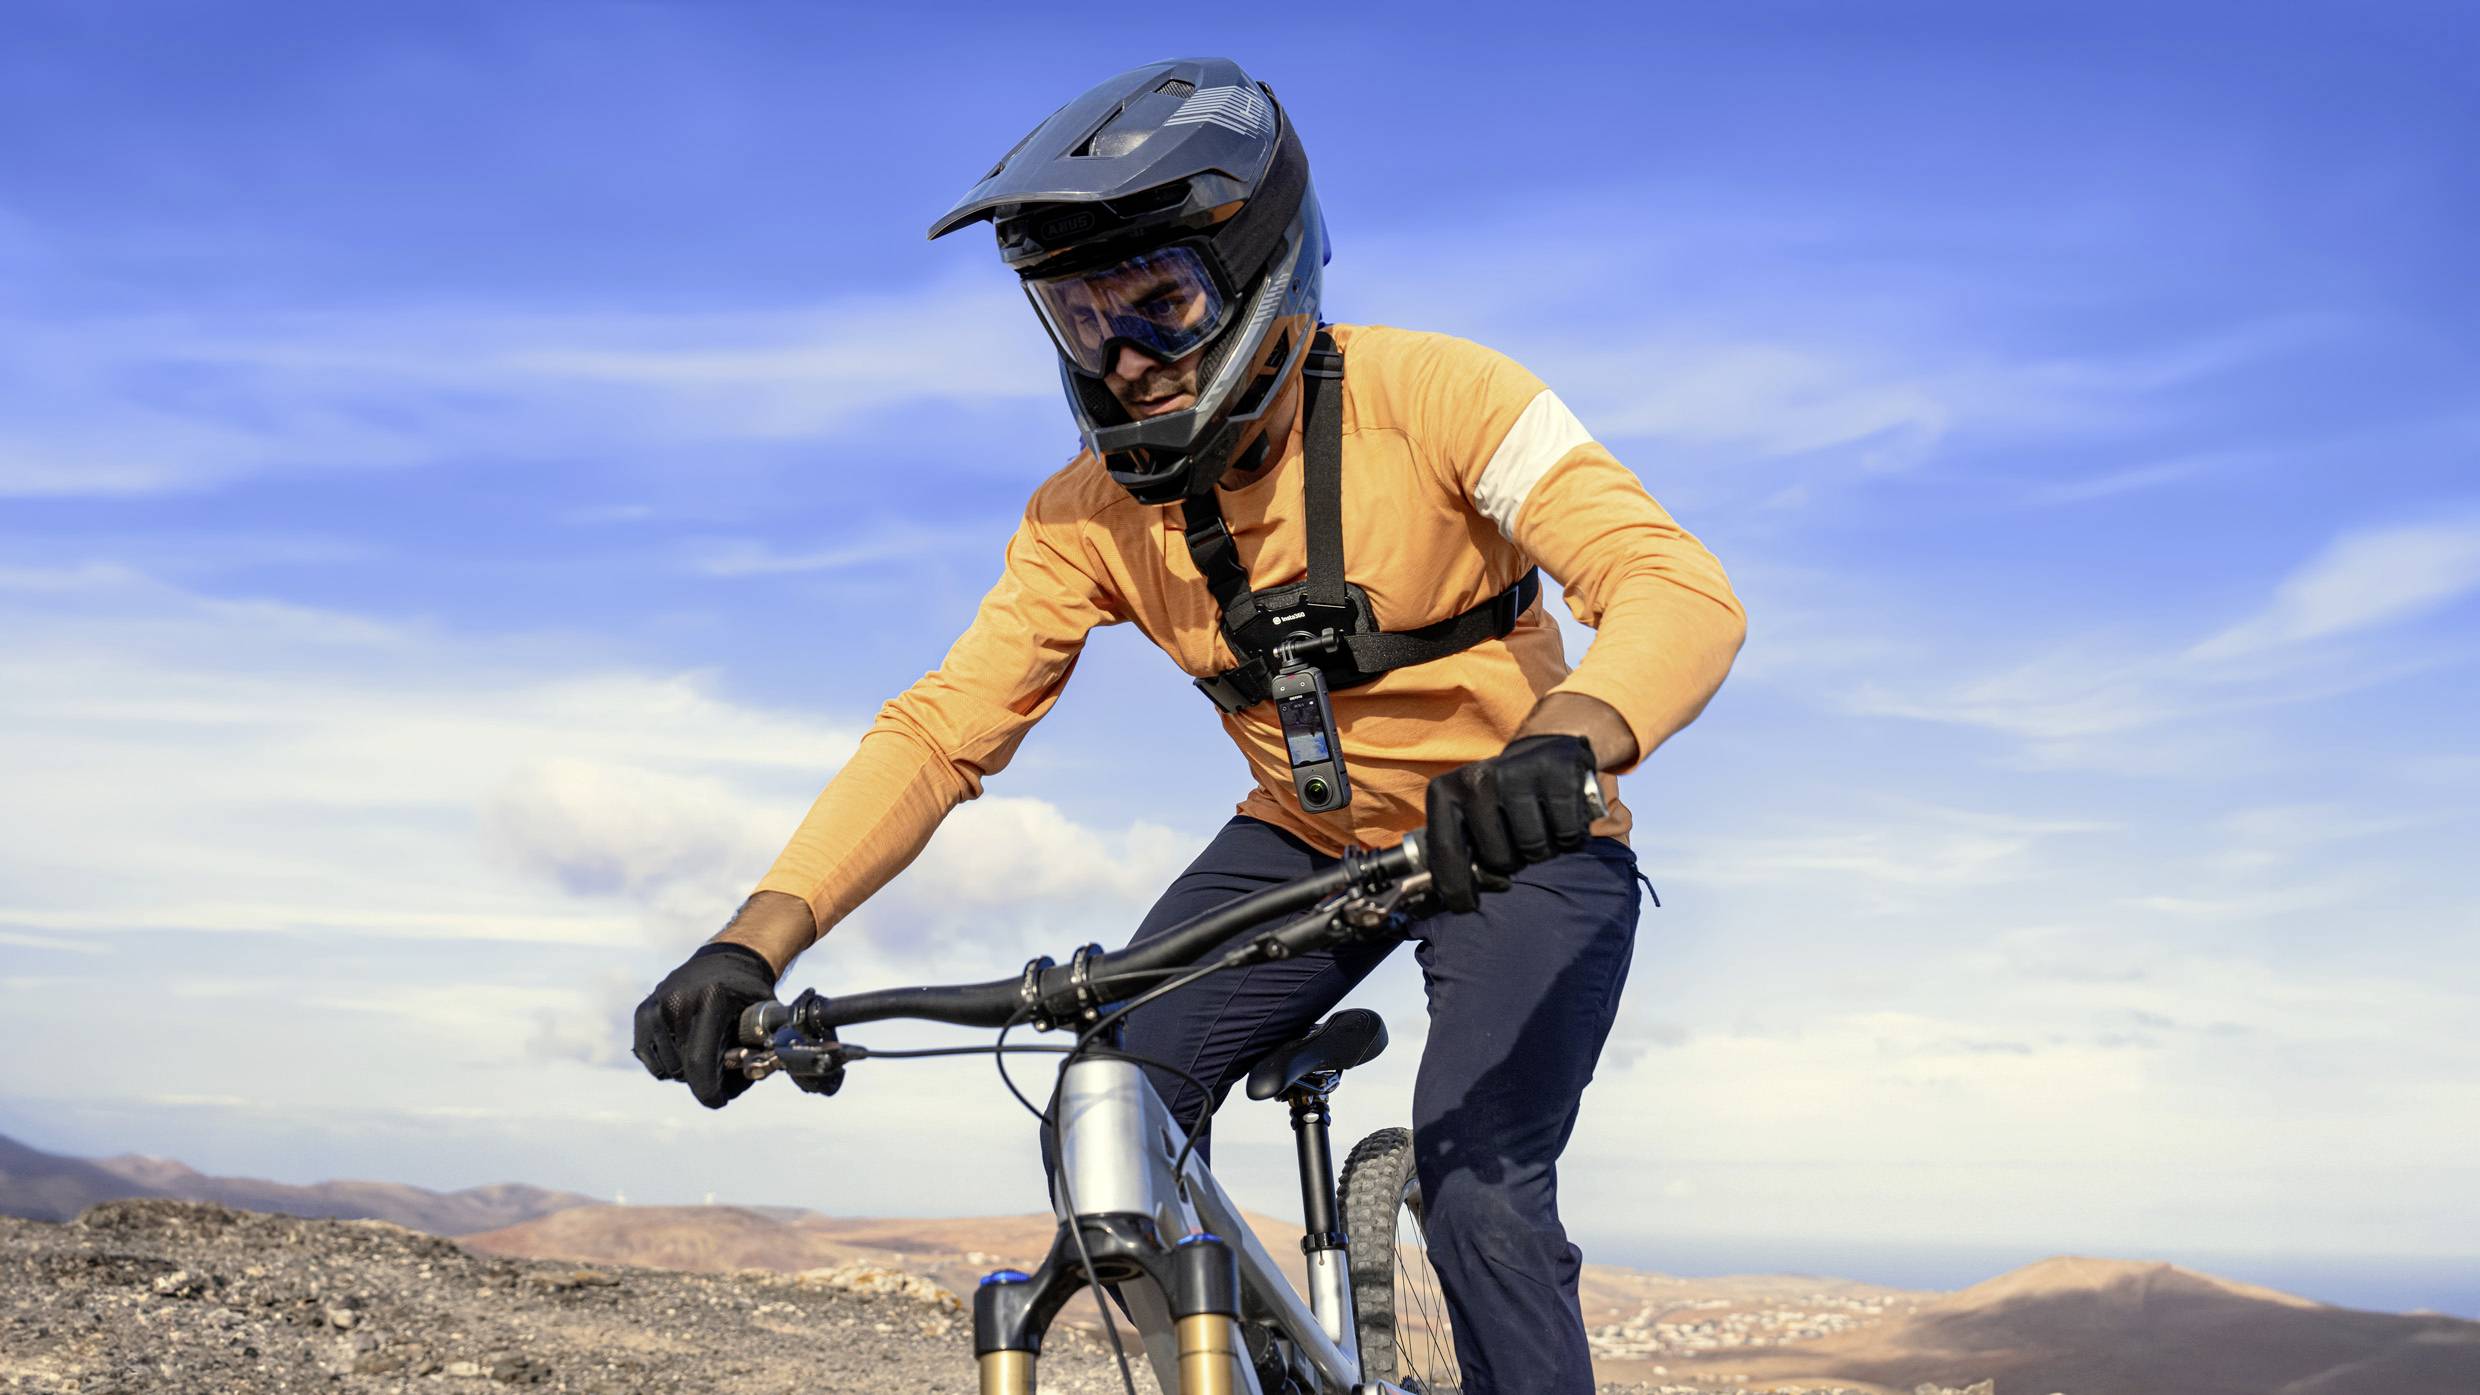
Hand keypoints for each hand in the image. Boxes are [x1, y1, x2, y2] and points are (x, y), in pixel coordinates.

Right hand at [632, 943, 777, 1108]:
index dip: (709, 1090)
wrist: (726, 960)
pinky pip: (650, 1059)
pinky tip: (687, 1046)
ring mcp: (656, 1006)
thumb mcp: (764, 1015)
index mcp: (710, 1001)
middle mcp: (677, 1002)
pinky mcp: (643, 1012)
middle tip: (724, 1069)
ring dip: (687, 1071)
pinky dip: (669, 1062)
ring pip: (666, 1068)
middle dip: (705, 1079)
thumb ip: (760, 1049)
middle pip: (684, 1069)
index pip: (700, 1062)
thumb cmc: (748, 993)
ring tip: (708, 1051)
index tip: (718, 1101)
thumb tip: (750, 1078)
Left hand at [1423, 733, 1597, 913]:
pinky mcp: (1558, 770)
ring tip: (1539, 826)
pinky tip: (1560, 816)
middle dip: (1511, 862)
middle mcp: (1476, 778)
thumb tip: (1447, 902)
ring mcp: (1517, 771)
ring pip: (1534, 848)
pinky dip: (1569, 835)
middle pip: (1498, 858)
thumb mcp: (1469, 819)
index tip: (1466, 905)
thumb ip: (1457, 854)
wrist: (1546, 749)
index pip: (1445, 851)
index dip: (1456, 887)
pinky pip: (1566, 832)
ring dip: (1542, 849)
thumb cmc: (1501, 799)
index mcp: (1445, 791)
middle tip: (1515, 841)